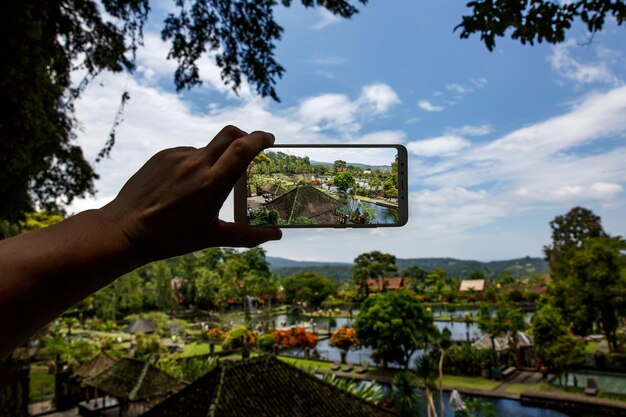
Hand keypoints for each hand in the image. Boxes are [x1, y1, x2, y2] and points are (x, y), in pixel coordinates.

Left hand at [100, 125, 281, 264]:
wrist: (125, 230)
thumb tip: (276, 235)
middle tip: (251, 147)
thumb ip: (248, 235)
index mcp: (212, 184)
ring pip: (207, 147)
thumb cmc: (172, 237)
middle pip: (229, 134)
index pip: (243, 148)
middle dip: (245, 136)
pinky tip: (185, 185)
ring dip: (216, 157)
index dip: (260, 139)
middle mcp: (196, 164)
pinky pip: (187, 153)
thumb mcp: (213, 238)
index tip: (270, 140)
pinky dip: (195, 163)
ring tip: (206, 184)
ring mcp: (176, 157)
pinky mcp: (161, 156)